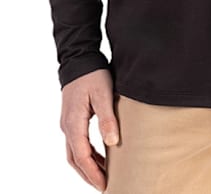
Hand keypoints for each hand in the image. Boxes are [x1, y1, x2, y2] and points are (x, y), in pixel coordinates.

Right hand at [60, 68, 119, 191]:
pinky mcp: (73, 118)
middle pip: (75, 159)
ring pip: (75, 152)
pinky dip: (87, 154)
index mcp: (74, 123)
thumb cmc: (93, 75)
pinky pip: (77, 143)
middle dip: (89, 175)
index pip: (82, 156)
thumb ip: (107, 119)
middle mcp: (68, 126)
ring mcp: (68, 123)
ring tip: (104, 175)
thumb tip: (113, 143)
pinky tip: (100, 156)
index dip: (93, 173)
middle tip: (105, 186)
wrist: (80, 59)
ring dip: (88, 166)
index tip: (105, 185)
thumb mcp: (103, 95)